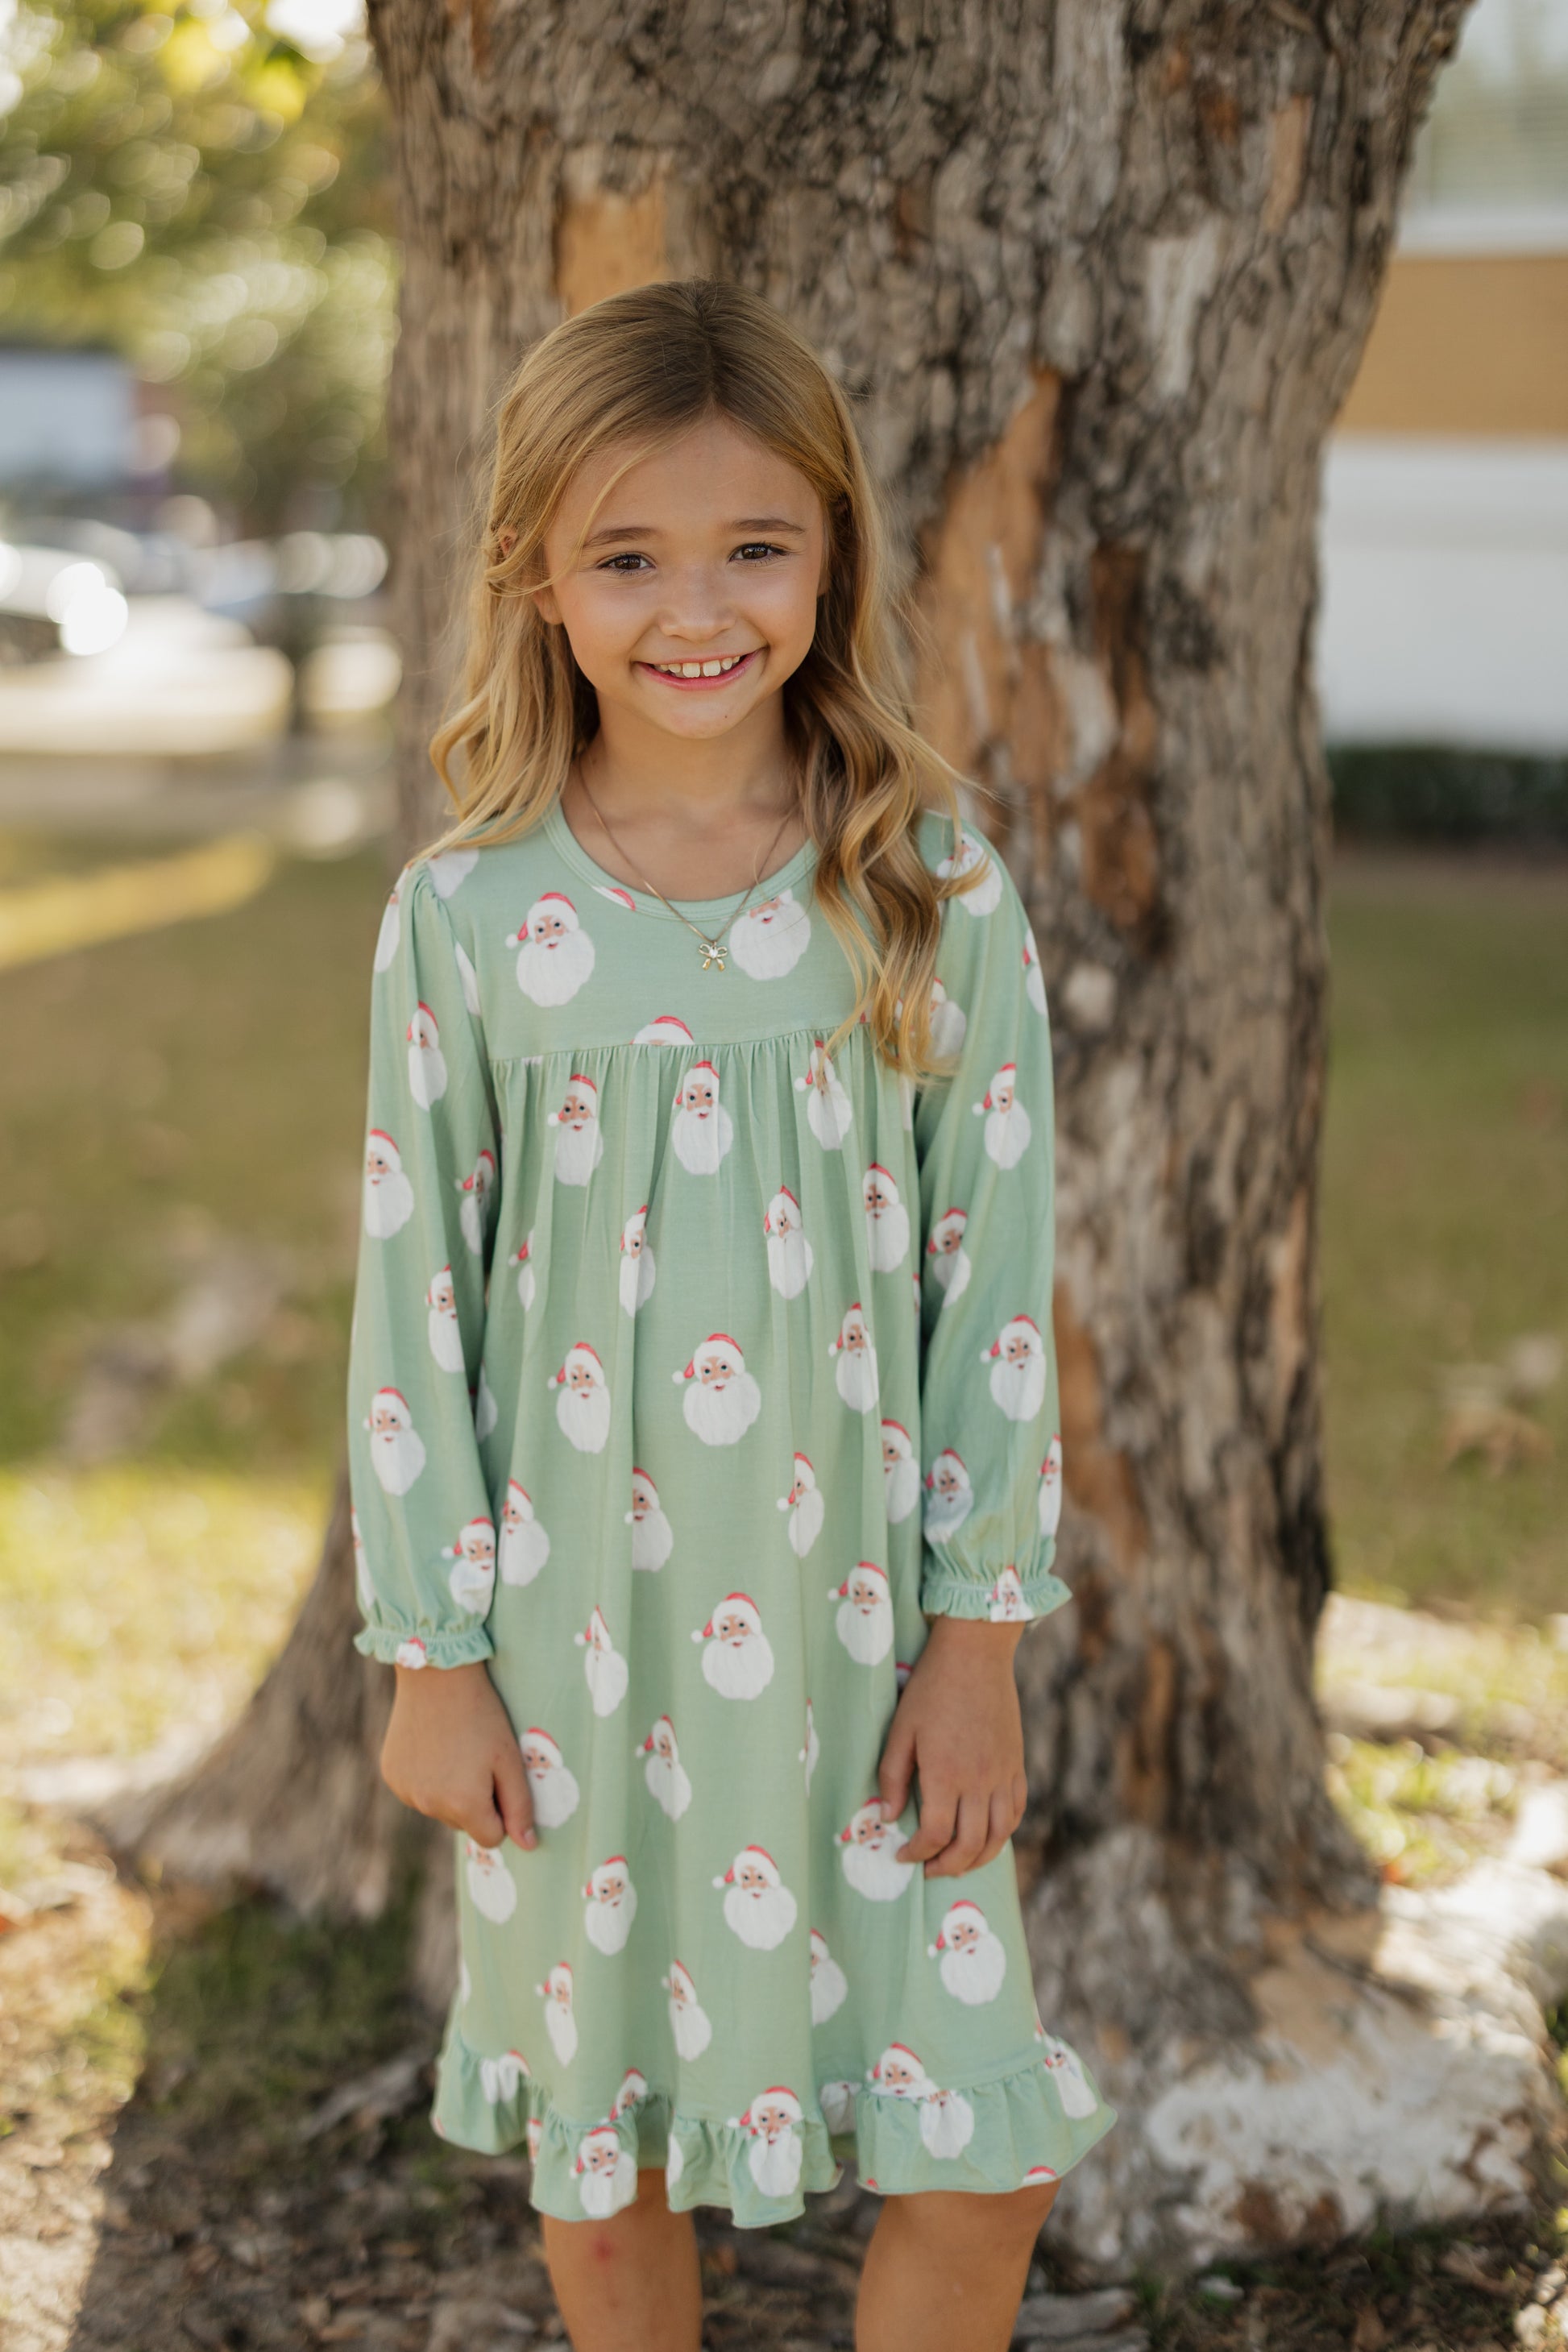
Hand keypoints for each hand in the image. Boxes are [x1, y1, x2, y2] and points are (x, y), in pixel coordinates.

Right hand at [379, 1660, 534, 1851]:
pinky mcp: (392, 1775)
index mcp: (463, 1805)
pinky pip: (417, 1792)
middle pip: (464, 1823)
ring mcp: (406, 1791)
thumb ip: (520, 1806)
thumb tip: (527, 1845)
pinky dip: (427, 1778)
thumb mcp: (509, 1759)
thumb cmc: (482, 1714)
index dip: (502, 1812)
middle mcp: (429, 1805)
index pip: (491, 1838)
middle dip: (475, 1801)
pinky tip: (432, 1745)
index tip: (500, 1780)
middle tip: (478, 1758)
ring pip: (439, 1808)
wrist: (437, 1674)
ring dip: (450, 1791)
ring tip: (455, 1748)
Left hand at [876, 1617, 1026, 1878]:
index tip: (903, 1855)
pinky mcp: (1016, 1764)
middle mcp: (980, 1781)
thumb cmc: (931, 1689)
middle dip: (947, 1865)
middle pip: (969, 1845)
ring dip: (978, 1858)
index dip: (918, 1853)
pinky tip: (987, 1835)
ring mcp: (1003, 1774)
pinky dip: (1003, 1832)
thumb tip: (889, 1816)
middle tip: (929, 1869)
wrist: (976, 1654)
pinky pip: (1016, 1811)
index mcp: (947, 1775)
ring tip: (957, 1862)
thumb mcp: (901, 1730)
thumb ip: (893, 1776)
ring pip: (999, 1835)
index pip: (936, 1835)